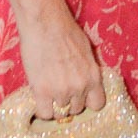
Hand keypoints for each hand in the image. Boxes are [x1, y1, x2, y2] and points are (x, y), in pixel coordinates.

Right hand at [0, 0, 105, 118]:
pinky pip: (45, 114)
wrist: (45, 23)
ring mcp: (61, 91)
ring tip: (48, 91)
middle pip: (76, 109)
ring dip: (54, 105)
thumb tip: (86, 82)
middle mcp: (80, 87)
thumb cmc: (66, 31)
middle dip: (69, 102)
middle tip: (59, 90)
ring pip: (60, 113)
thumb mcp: (86, 51)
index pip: (97, 105)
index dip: (87, 103)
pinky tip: (40, 98)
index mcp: (93, 76)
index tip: (79, 98)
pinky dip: (42, 109)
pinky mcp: (42, 91)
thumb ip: (87, 70)